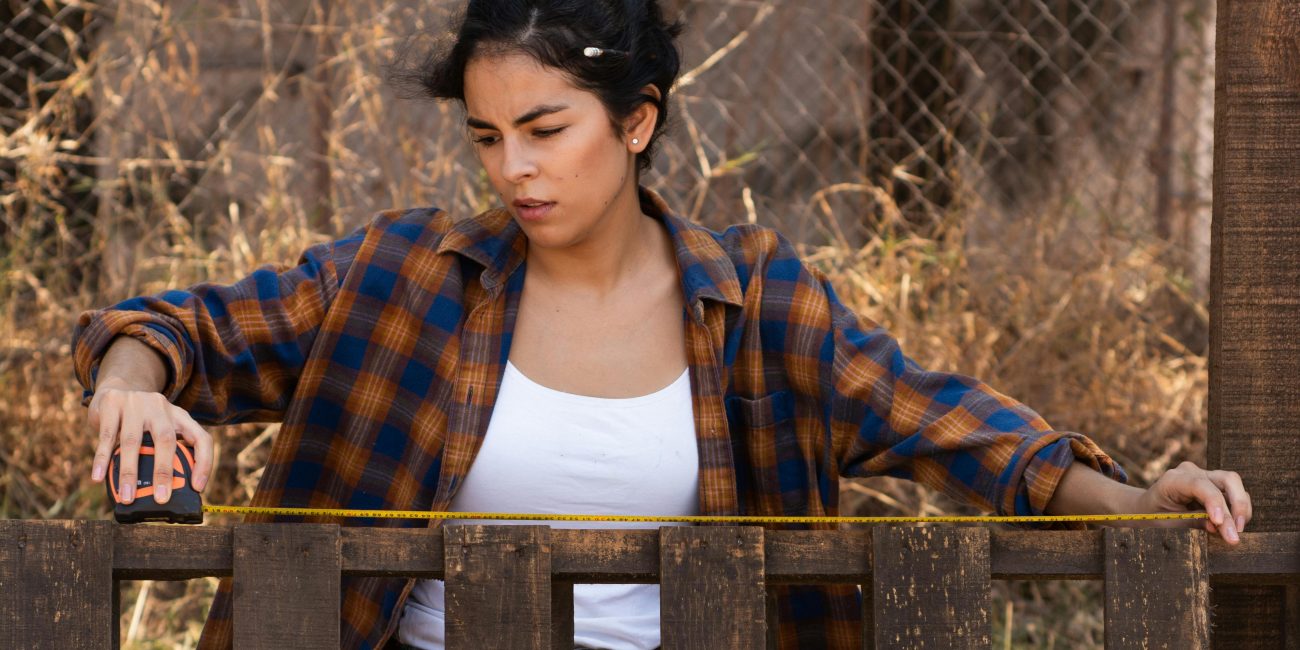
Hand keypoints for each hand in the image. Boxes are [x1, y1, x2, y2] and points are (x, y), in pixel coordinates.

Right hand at [88, 377, 212, 504]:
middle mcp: (161, 408)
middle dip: (164, 472)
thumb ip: (163, 452)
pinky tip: (98, 477)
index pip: (201, 439)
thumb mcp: (159, 429)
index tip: (197, 487)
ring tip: (127, 497)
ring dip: (130, 472)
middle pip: (166, 440)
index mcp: (180, 417)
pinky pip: (107, 437)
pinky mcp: (112, 405)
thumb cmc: (142, 420)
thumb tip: (162, 492)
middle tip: (161, 498)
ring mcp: (136, 404)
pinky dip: (102, 459)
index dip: (204, 463)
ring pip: (133, 441)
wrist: (117, 388)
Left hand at [1134, 461, 1251, 544]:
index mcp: (1174, 479)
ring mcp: (1205, 475)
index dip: (1214, 503)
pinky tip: (1232, 526)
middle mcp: (1192, 472)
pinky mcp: (1214, 484)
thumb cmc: (1155, 515)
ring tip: (1235, 532)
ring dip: (1241, 509)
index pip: (1200, 485)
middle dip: (1238, 506)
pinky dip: (1238, 510)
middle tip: (1237, 532)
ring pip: (1235, 485)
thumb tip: (1219, 527)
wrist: (1148, 508)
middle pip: (1228, 479)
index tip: (1219, 523)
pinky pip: (1233, 493)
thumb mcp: (1169, 521)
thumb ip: (1193, 522)